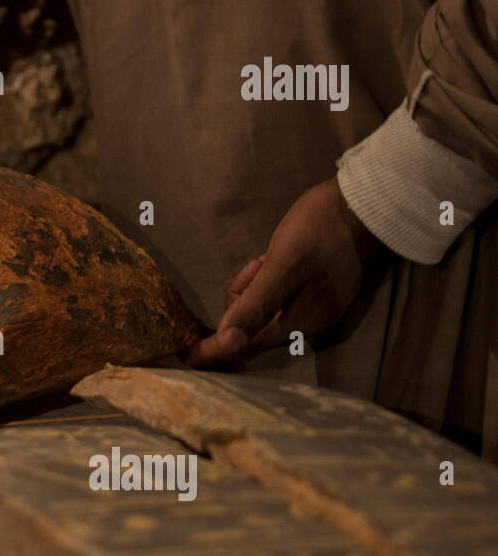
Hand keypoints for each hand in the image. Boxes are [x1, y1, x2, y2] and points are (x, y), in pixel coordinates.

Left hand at [185, 177, 387, 365]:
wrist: (372, 205)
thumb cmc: (322, 230)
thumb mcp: (282, 266)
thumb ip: (255, 305)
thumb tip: (226, 343)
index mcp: (298, 323)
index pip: (243, 347)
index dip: (212, 351)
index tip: (183, 351)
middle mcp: (308, 326)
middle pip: (251, 328)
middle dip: (239, 301)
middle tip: (254, 266)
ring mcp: (317, 310)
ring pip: (264, 310)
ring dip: (254, 286)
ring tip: (268, 257)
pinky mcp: (321, 293)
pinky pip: (279, 298)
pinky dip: (268, 281)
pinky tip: (275, 258)